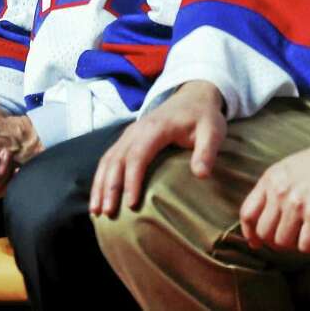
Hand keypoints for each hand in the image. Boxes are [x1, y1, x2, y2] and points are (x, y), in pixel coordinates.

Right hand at [90, 80, 226, 216]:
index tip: (131, 205)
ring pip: (108, 159)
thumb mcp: (213, 131)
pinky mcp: (128, 139)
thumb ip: (207, 151)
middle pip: (117, 159)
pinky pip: (109, 158)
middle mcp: (136, 130)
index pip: (138, 156)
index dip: (132, 180)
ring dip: (100, 184)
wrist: (193, 97)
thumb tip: (201, 175)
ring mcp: (129, 134)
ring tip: (96, 211)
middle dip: (110, 187)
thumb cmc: (203, 117)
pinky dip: (101, 178)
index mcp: (156, 128)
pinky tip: (100, 196)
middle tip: (106, 213)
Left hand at [240, 104, 309, 254]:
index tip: (256, 242)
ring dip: (295, 244)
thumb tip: (262, 222)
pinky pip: (306, 246)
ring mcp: (297, 203)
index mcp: (271, 178)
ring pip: (283, 242)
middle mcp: (280, 190)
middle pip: (264, 232)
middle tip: (292, 237)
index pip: (247, 213)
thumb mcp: (291, 169)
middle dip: (276, 241)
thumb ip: (275, 190)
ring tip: (308, 233)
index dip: (251, 232)